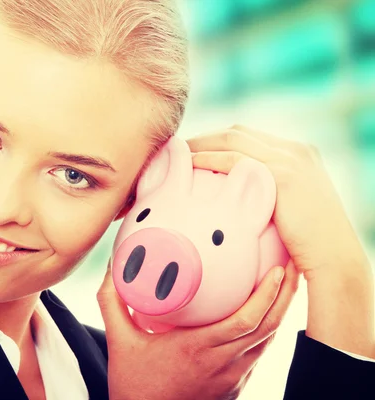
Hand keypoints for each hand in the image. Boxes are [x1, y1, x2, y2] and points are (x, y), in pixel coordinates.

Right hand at [97, 259, 298, 399]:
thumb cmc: (134, 384)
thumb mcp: (119, 340)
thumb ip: (112, 301)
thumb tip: (113, 267)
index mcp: (197, 348)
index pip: (245, 321)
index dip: (267, 295)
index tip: (276, 270)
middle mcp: (221, 363)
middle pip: (267, 328)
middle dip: (285, 296)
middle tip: (291, 267)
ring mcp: (231, 377)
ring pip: (267, 342)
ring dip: (280, 312)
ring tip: (285, 285)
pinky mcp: (233, 386)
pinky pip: (257, 355)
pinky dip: (267, 332)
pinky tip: (266, 315)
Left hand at [186, 125, 369, 279]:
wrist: (334, 258)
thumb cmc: (308, 244)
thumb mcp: (289, 209)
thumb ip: (267, 194)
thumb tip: (236, 199)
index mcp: (297, 154)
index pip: (247, 138)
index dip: (216, 141)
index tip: (192, 151)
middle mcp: (295, 150)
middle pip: (237, 133)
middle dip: (204, 138)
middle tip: (176, 149)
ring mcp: (290, 159)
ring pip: (233, 140)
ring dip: (201, 144)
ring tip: (175, 153)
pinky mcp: (283, 174)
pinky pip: (236, 159)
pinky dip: (209, 158)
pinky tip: (189, 164)